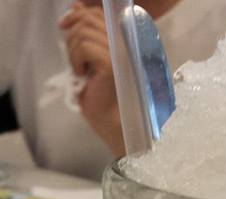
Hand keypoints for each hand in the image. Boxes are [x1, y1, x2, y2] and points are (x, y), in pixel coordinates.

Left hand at [59, 2, 124, 156]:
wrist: (111, 122)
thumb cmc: (101, 96)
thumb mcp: (88, 58)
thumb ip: (86, 33)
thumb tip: (76, 7)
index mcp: (121, 40)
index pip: (96, 13)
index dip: (77, 14)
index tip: (64, 26)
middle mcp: (124, 43)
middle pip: (88, 18)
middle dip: (72, 34)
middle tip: (73, 59)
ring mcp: (120, 53)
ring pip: (82, 32)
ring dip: (73, 52)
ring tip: (80, 71)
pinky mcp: (112, 64)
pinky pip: (84, 47)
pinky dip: (76, 60)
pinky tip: (82, 75)